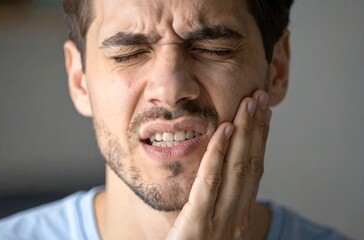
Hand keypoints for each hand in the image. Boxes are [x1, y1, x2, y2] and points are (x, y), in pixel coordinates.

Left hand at [166, 90, 271, 239]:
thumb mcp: (211, 229)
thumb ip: (217, 206)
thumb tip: (220, 178)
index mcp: (239, 217)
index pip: (253, 172)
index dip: (260, 141)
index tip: (263, 116)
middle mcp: (236, 217)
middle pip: (250, 164)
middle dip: (257, 129)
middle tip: (260, 98)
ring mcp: (220, 221)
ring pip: (236, 168)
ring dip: (244, 133)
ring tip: (247, 104)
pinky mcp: (197, 224)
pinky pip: (209, 183)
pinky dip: (217, 154)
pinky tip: (223, 131)